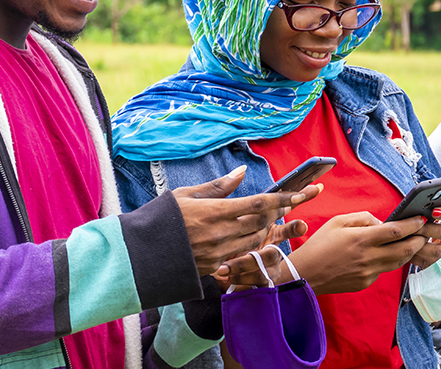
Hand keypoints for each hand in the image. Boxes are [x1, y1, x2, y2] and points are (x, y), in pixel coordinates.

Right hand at [172, 167, 319, 274]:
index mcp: (214, 212)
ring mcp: (218, 253)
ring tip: (271, 217)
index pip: (258, 204)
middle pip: (262, 223)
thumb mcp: (186, 195)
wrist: (138, 253)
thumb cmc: (161, 218)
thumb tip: (242, 172)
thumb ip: (218, 186)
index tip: (301, 193)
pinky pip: (241, 255)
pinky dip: (251, 245)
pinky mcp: (213, 267)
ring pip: (255, 240)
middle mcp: (219, 234)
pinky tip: (252, 237)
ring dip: (267, 229)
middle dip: (279, 212)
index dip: (283, 198)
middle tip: (289, 203)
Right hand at [288, 211, 426, 294]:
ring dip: (408, 252)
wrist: (304, 274)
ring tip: (413, 242)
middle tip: (424, 233)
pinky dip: (388, 261)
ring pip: (398, 262)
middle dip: (419, 240)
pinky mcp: (365, 283)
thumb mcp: (338, 221)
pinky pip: (383, 270)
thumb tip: (383, 222)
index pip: (396, 231)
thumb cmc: (319, 245)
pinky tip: (386, 254)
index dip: (413, 225)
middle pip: (405, 250)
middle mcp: (368, 258)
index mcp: (362, 239)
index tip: (421, 219)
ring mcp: (368, 273)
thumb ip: (364, 218)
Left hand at [411, 206, 440, 268]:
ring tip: (407, 238)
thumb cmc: (436, 230)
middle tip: (412, 225)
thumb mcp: (439, 221)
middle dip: (426, 229)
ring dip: (419, 244)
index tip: (434, 211)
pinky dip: (414, 256)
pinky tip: (405, 250)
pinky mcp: (440, 265)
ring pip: (435, 250)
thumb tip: (415, 208)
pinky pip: (426, 262)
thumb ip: (432, 214)